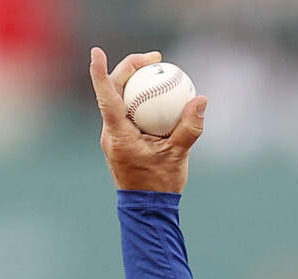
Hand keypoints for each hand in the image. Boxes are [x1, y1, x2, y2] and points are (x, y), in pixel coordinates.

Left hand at [89, 47, 206, 192]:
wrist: (147, 208)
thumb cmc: (159, 183)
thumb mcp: (179, 155)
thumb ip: (189, 127)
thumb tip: (201, 100)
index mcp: (118, 133)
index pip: (106, 95)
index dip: (99, 71)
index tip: (97, 51)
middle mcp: (110, 131)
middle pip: (113, 89)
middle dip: (130, 68)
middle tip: (155, 58)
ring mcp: (114, 135)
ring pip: (119, 99)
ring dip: (135, 81)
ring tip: (158, 71)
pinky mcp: (121, 139)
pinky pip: (128, 112)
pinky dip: (141, 100)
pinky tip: (159, 98)